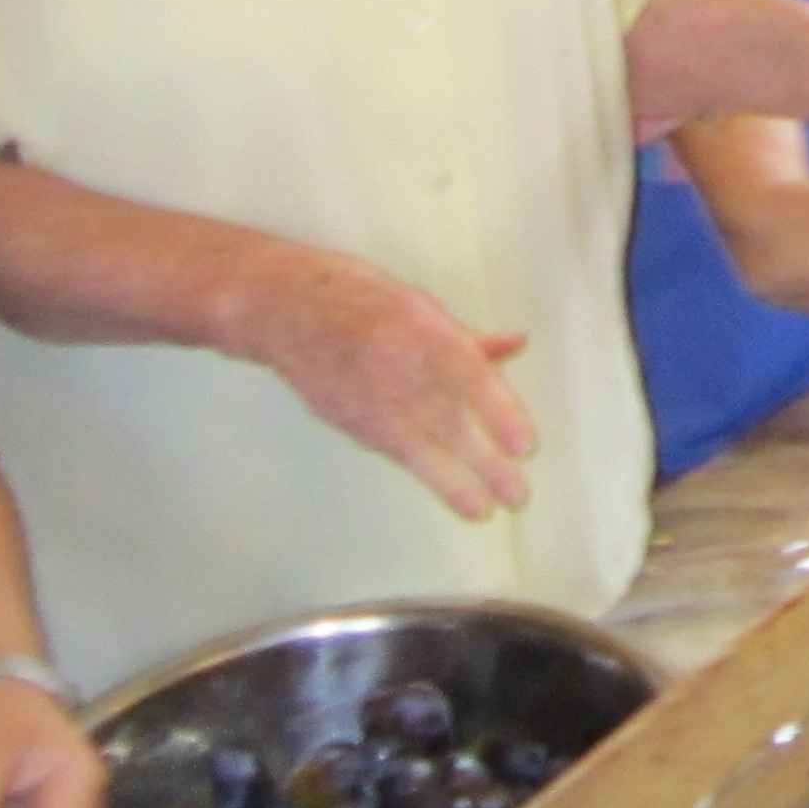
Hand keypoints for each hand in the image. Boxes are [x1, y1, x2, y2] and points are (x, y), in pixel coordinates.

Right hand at [250, 249, 539, 519]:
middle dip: (485, 465)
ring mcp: (371, 400)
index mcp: (422, 331)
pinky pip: (394, 450)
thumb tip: (515, 344)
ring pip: (419, 450)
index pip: (469, 378)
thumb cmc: (356, 296)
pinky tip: (447, 489)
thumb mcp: (417, 303)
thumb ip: (466, 337)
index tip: (525, 446)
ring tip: (484, 511)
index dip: (499, 415)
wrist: (283, 310)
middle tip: (518, 497)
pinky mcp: (351, 422)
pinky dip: (422, 470)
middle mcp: (398, 369)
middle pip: (448, 423)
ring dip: (454, 485)